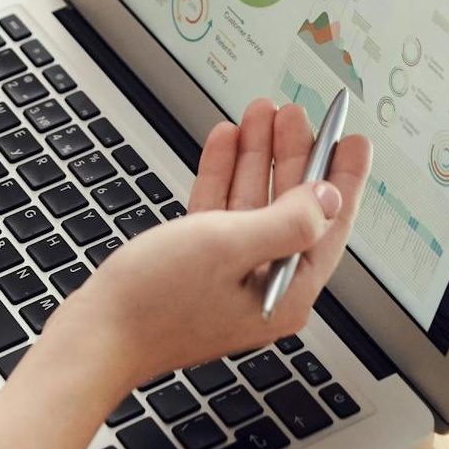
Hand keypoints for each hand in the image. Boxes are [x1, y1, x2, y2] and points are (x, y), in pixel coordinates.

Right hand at [42, 99, 370, 392]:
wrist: (96, 333)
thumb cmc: (154, 303)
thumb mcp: (228, 247)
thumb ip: (285, 221)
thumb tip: (328, 200)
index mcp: (284, 291)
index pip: (329, 226)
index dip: (343, 178)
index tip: (353, 140)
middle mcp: (263, 285)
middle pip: (291, 207)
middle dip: (293, 155)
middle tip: (294, 114)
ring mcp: (229, 276)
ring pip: (253, 202)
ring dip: (256, 156)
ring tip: (259, 115)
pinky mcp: (198, 266)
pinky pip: (220, 211)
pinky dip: (223, 174)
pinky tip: (224, 143)